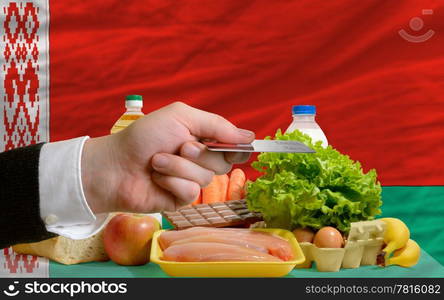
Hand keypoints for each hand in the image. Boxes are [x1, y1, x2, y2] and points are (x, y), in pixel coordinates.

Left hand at [81, 102, 253, 212]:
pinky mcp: (180, 199)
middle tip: (179, 146)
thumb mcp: (181, 117)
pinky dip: (172, 182)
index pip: (233, 145)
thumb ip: (216, 125)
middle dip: (200, 154)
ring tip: (157, 162)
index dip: (237, 147)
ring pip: (206, 178)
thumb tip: (249, 136)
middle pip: (224, 163)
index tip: (237, 146)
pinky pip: (190, 192)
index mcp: (202, 138)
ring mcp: (190, 180)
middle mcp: (199, 160)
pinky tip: (157, 179)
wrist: (115, 165)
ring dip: (179, 167)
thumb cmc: (144, 137)